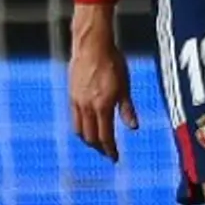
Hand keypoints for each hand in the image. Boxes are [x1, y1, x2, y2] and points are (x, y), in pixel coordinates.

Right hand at [67, 5, 134, 161]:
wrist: (91, 46)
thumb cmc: (113, 63)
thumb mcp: (125, 86)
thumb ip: (127, 108)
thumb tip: (133, 128)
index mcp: (102, 106)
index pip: (105, 136)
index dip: (110, 150)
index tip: (115, 158)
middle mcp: (86, 106)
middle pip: (90, 136)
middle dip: (99, 147)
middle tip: (108, 152)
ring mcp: (76, 101)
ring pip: (79, 129)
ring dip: (88, 139)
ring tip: (98, 143)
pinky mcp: (71, 95)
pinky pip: (74, 117)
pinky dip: (81, 126)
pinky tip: (88, 125)